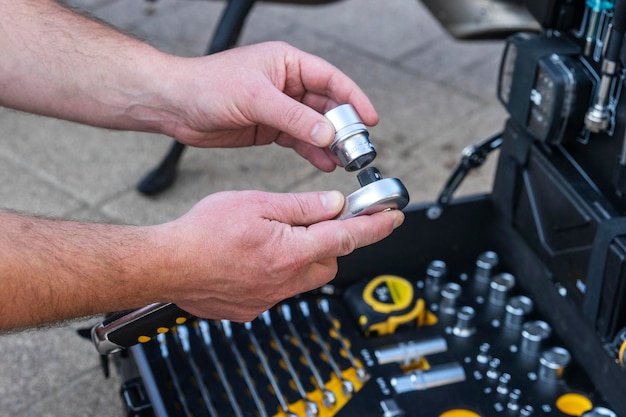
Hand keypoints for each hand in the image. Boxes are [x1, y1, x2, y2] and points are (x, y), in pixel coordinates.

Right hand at [156, 190, 402, 320]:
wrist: (167, 265)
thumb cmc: (203, 233)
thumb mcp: (257, 204)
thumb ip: (301, 206)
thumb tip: (333, 205)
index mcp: (291, 251)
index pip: (347, 237)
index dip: (375, 226)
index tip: (393, 218)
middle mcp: (285, 281)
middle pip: (329, 261)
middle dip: (330, 242)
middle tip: (313, 222)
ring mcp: (269, 299)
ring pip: (306, 277)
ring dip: (303, 257)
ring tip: (276, 239)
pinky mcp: (253, 309)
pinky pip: (280, 290)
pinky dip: (279, 273)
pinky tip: (255, 259)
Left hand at [160, 41, 378, 171]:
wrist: (176, 106)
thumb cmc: (208, 86)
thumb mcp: (256, 98)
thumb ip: (294, 117)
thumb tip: (326, 133)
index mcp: (287, 64)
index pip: (330, 79)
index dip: (353, 98)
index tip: (370, 119)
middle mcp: (287, 84)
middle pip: (327, 106)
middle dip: (343, 127)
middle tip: (357, 148)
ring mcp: (280, 108)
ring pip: (315, 126)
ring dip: (329, 143)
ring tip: (343, 161)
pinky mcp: (270, 128)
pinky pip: (299, 140)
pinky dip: (312, 152)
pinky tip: (323, 164)